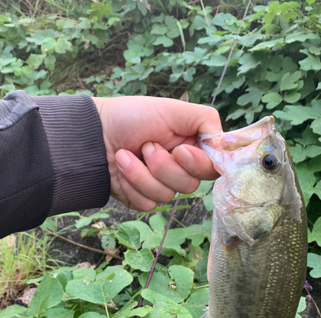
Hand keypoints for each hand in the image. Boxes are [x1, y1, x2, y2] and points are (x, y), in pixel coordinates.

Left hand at [93, 96, 221, 210]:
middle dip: (162, 166)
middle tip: (146, 146)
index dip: (197, 164)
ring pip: (166, 196)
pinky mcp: (142, 199)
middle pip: (190, 186)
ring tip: (124, 155)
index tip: (179, 149)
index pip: (212, 169)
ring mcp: (161, 186)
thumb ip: (206, 121)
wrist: (94, 134)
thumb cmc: (131, 116)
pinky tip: (120, 169)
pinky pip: (147, 204)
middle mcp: (180, 170)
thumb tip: (226, 145)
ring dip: (141, 174)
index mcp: (192, 148)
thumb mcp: (173, 109)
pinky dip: (131, 185)